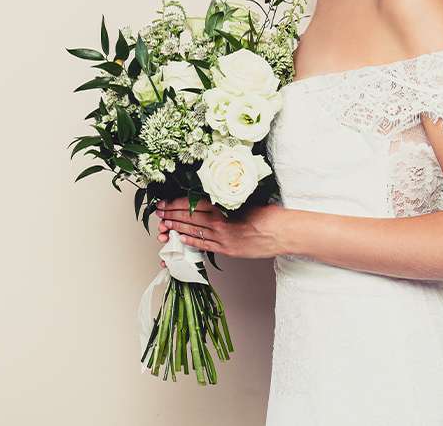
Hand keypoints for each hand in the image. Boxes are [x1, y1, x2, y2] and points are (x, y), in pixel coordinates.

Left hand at [155, 197, 283, 265]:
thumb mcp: (246, 198)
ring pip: (193, 231)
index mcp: (223, 207)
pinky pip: (205, 245)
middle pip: (189, 217)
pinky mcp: (228, 250)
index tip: (165, 202)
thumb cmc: (269, 213)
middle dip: (171, 214)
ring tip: (165, 225)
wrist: (283, 232)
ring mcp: (222, 238)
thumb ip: (227, 198)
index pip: (191, 204)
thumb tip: (212, 193)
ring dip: (177, 228)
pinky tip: (182, 238)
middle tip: (159, 212)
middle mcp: (219, 223)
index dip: (175, 203)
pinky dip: (192, 241)